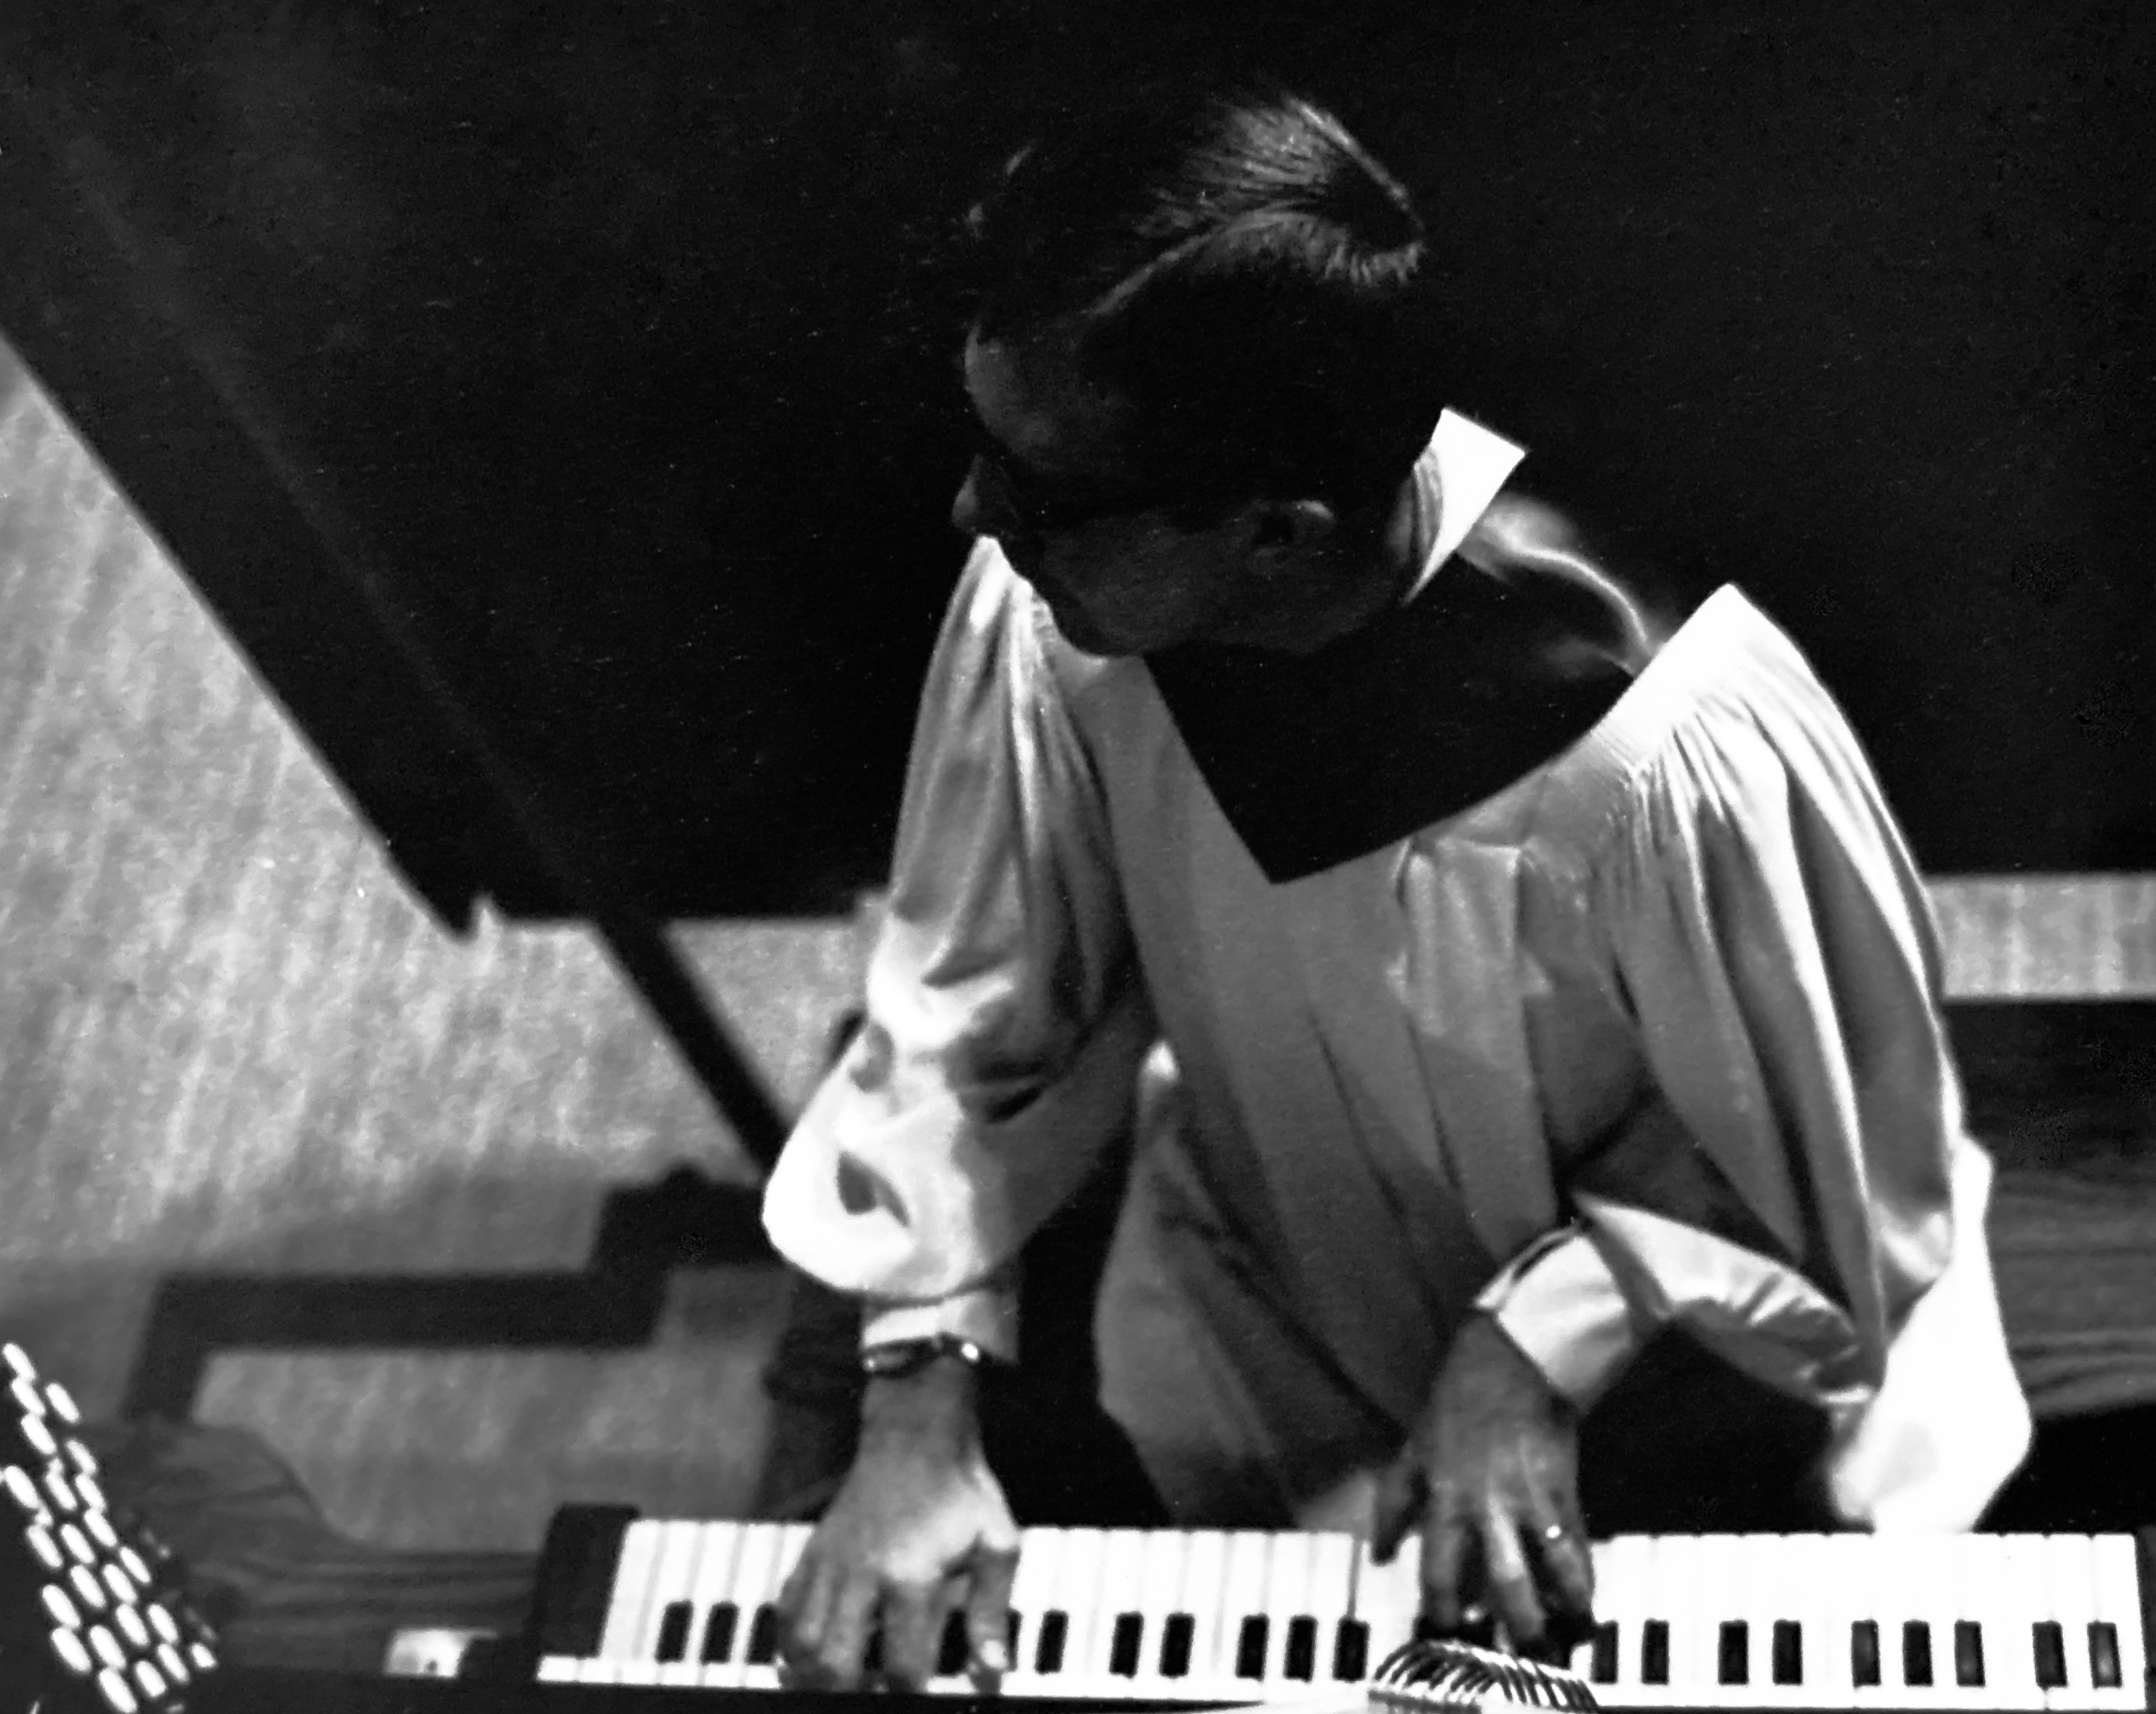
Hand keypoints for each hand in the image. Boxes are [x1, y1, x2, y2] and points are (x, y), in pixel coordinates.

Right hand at [775, 1360, 1019, 1690]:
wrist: (917, 1432)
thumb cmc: (961, 1489)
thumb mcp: (995, 1544)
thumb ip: (992, 1613)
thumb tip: (992, 1672)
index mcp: (912, 1577)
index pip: (903, 1666)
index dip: (911, 1697)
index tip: (920, 1700)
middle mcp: (864, 1575)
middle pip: (837, 1664)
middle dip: (853, 1695)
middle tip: (872, 1699)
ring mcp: (832, 1563)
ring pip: (803, 1643)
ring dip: (817, 1676)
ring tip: (840, 1688)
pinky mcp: (814, 1552)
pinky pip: (786, 1610)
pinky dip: (791, 1643)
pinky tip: (809, 1660)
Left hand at [1370, 1312, 1593, 1658]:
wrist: (1510, 1364)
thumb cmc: (1454, 1406)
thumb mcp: (1412, 1450)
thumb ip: (1394, 1503)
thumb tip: (1381, 1555)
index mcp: (1444, 1498)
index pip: (1438, 1568)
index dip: (1442, 1606)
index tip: (1448, 1629)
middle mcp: (1488, 1507)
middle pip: (1503, 1581)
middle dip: (1514, 1622)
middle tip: (1519, 1651)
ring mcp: (1529, 1500)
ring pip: (1551, 1569)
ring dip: (1564, 1607)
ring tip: (1570, 1633)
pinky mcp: (1563, 1490)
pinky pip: (1576, 1544)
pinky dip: (1584, 1574)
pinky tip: (1587, 1597)